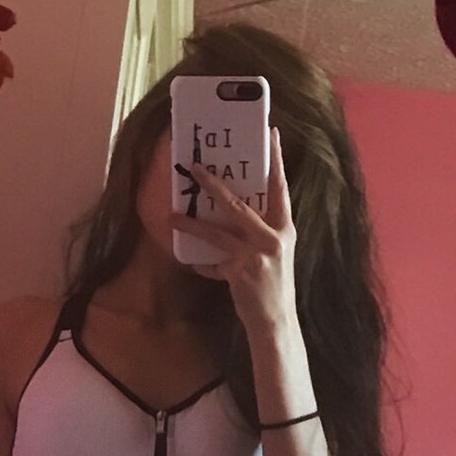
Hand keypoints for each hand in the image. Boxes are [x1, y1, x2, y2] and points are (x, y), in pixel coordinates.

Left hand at [171, 124, 296, 328]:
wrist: (276, 321)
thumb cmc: (274, 287)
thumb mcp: (273, 255)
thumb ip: (257, 234)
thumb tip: (231, 216)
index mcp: (284, 229)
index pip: (280, 188)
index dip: (276, 161)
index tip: (271, 134)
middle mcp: (272, 238)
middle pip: (238, 205)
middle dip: (214, 185)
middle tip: (196, 168)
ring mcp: (255, 255)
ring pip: (217, 232)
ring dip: (192, 224)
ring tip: (172, 216)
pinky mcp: (239, 272)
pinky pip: (212, 263)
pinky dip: (202, 264)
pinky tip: (193, 263)